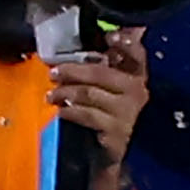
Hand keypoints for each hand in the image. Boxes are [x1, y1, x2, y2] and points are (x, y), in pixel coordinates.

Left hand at [50, 29, 150, 169]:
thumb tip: (95, 43)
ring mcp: (127, 112)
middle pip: (100, 73)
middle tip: (53, 72)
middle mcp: (136, 91)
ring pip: (89, 94)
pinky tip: (61, 111)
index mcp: (138, 76)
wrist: (122, 152)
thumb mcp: (116, 88)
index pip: (137, 54)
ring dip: (65, 92)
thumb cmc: (115, 114)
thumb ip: (109, 64)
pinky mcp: (116, 131)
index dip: (126, 43)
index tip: (110, 36)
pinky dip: (70, 112)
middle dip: (72, 71)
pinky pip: (86, 115)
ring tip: (51, 95)